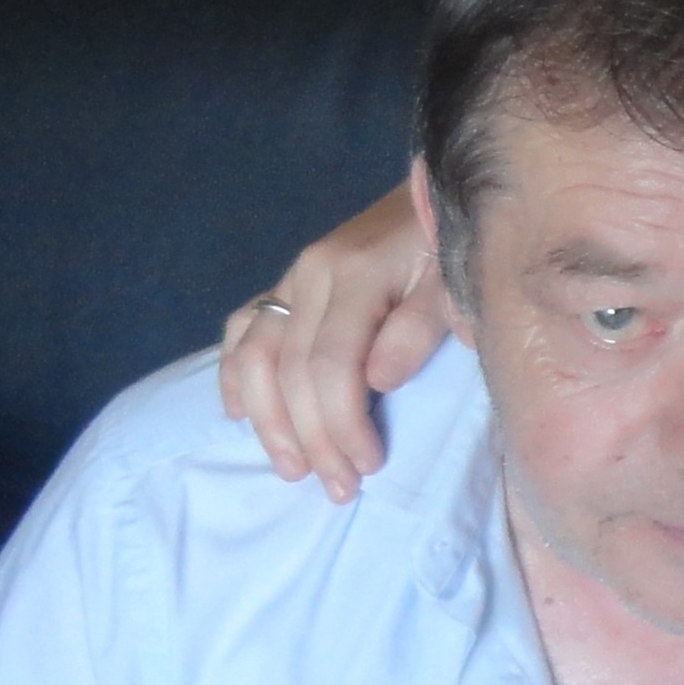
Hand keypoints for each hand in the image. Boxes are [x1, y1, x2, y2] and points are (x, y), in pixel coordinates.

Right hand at [218, 184, 448, 500]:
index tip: (367, 467)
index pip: (331, 367)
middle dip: (311, 440)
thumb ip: (418, 330)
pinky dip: (232, 376)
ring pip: (253, 356)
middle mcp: (310, 276)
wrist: (432, 194)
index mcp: (353, 275)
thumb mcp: (451, 286)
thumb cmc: (449, 252)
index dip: (342, 425)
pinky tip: (237, 416)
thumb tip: (379, 381)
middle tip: (338, 489)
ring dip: (267, 422)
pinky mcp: (285, 286)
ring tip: (290, 469)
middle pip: (289, 372)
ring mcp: (291, 280)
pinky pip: (241, 330)